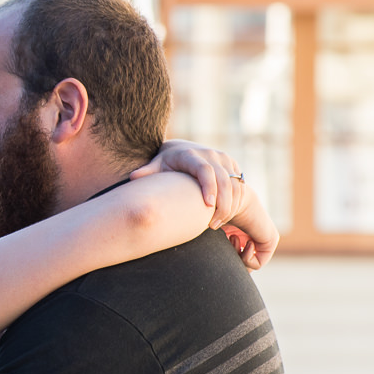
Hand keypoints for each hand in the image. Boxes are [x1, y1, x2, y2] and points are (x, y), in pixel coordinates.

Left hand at [134, 141, 278, 269]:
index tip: (207, 206)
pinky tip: (226, 217)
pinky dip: (236, 201)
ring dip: (230, 206)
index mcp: (192, 154)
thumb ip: (147, 171)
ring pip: (236, 184)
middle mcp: (211, 155)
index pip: (205, 170)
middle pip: (224, 180)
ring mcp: (224, 160)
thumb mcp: (157, 164)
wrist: (181, 149)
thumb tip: (133, 177)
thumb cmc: (166, 162)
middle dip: (223, 204)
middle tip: (212, 225)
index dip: (208, 187)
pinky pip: (240, 185)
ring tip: (216, 224)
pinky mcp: (232, 166)